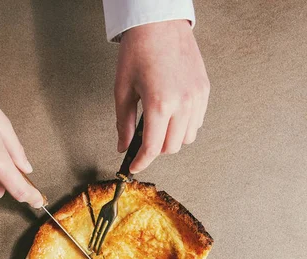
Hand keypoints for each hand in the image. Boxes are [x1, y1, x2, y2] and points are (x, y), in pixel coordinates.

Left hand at [114, 20, 209, 172]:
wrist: (160, 21)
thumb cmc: (139, 50)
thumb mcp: (123, 89)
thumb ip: (124, 123)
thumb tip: (123, 147)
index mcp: (159, 104)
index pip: (152, 148)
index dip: (141, 162)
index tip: (134, 167)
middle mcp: (182, 103)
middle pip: (171, 147)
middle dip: (155, 149)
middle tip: (143, 140)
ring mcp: (196, 97)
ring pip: (187, 138)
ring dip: (171, 139)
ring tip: (159, 126)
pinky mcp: (204, 90)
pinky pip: (197, 122)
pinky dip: (185, 126)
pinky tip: (172, 115)